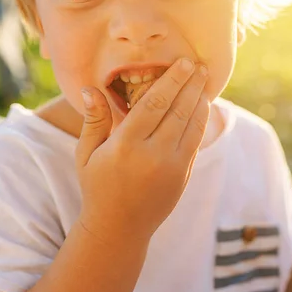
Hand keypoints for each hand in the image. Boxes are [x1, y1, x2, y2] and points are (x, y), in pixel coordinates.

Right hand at [75, 58, 209, 244]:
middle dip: (191, 84)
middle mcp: (152, 155)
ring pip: (192, 125)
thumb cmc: (97, 186)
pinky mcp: (183, 175)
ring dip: (200, 100)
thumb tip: (91, 88)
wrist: (120, 227)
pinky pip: (195, 141)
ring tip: (204, 80)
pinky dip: (201, 120)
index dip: (172, 81)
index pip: (154, 104)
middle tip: (200, 64)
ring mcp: (172, 167)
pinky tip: (202, 106)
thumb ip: (94, 120)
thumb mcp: (86, 154)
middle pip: (178, 110)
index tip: (184, 63)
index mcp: (125, 146)